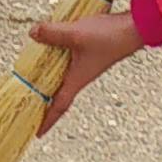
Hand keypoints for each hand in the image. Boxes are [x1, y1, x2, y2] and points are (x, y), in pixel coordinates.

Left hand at [26, 10, 141, 131]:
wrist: (134, 28)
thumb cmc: (110, 37)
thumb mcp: (76, 34)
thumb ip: (52, 33)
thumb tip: (33, 33)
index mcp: (78, 79)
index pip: (59, 106)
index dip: (47, 120)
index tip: (37, 133)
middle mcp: (81, 75)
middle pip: (58, 93)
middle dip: (44, 101)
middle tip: (28, 106)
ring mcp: (86, 64)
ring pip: (62, 76)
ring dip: (48, 79)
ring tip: (32, 79)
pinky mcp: (89, 52)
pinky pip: (68, 61)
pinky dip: (55, 60)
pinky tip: (50, 49)